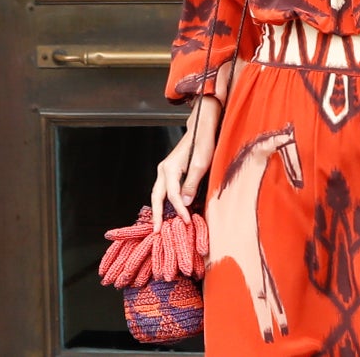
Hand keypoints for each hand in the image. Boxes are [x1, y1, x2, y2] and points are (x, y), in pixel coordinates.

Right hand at [150, 95, 221, 230]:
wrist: (203, 129)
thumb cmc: (203, 143)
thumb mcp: (201, 164)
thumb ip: (191, 184)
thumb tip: (184, 203)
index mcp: (170, 168)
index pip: (172, 195)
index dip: (179, 210)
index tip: (186, 221)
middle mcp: (163, 169)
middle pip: (157, 196)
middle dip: (157, 214)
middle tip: (157, 231)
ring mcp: (165, 170)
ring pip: (158, 193)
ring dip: (159, 209)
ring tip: (160, 224)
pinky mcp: (170, 171)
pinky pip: (164, 189)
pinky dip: (164, 201)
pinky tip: (168, 210)